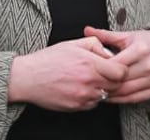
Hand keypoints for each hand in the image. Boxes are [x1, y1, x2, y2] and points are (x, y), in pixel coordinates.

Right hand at [8, 36, 126, 111]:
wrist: (28, 78)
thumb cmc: (48, 60)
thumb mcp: (72, 43)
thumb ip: (95, 43)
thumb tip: (108, 52)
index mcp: (89, 63)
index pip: (121, 72)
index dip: (120, 69)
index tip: (114, 66)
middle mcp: (88, 81)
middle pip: (116, 85)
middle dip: (113, 79)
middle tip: (103, 73)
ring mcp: (83, 96)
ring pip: (105, 95)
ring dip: (101, 88)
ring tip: (87, 80)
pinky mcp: (77, 106)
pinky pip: (93, 104)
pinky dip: (90, 97)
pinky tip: (79, 87)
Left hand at [83, 26, 149, 103]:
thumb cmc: (146, 41)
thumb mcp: (127, 35)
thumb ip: (106, 35)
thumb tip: (86, 30)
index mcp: (140, 49)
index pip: (116, 65)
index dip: (102, 70)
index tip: (90, 72)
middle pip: (121, 80)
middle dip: (105, 84)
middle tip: (92, 85)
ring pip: (128, 92)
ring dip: (112, 95)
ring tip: (100, 91)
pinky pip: (137, 98)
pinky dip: (123, 99)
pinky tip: (113, 97)